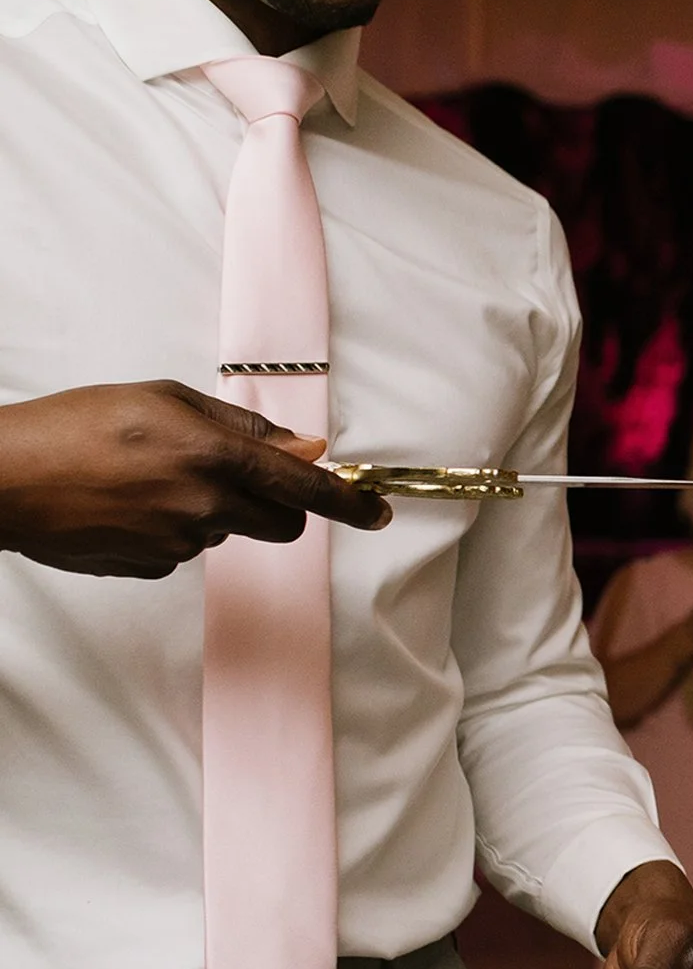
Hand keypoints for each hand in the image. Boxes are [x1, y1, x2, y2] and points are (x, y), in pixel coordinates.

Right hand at [0, 381, 389, 577]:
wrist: (1, 477)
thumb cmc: (75, 425)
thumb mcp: (166, 400)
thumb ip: (243, 427)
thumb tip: (305, 446)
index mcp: (217, 458)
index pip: (310, 490)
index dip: (352, 505)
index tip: (378, 513)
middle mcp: (206, 507)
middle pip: (282, 524)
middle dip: (278, 505)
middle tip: (236, 475)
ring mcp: (178, 544)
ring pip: (228, 532)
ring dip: (214, 509)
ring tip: (152, 478)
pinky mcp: (149, 568)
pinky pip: (185, 549)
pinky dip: (174, 528)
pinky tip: (130, 504)